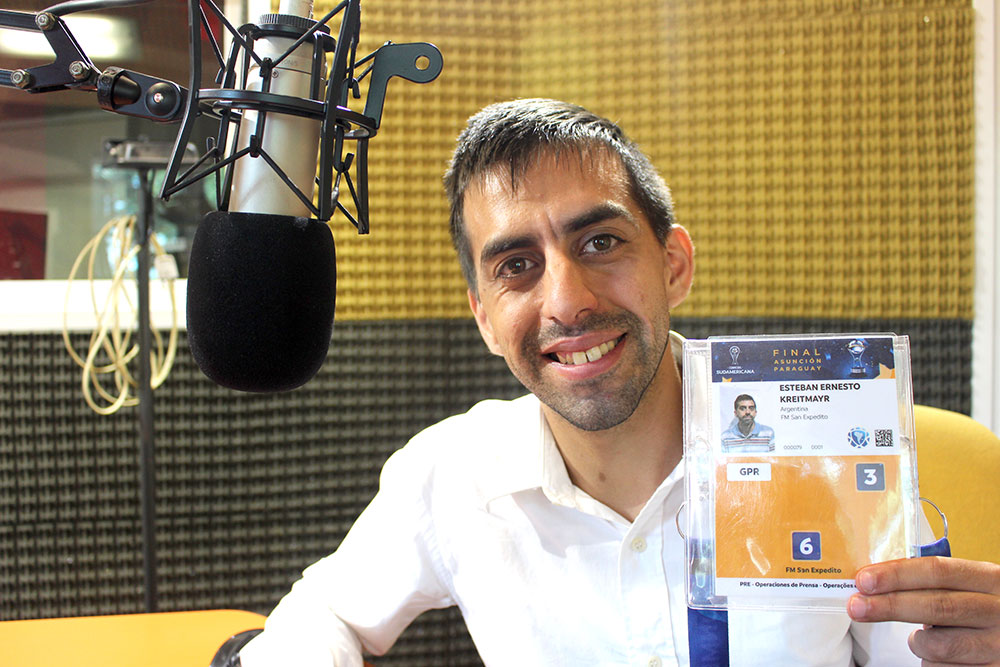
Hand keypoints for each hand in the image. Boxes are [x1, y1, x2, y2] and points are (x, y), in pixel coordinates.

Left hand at [847, 556, 999, 664]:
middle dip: (889, 605)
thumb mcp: (964, 588)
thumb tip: (872, 582)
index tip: (864, 580)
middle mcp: (999, 610)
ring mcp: (998, 645)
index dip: (897, 575)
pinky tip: (940, 657)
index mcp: (990, 579)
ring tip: (920, 637)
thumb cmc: (974, 611)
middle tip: (856, 607)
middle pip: (936, 606)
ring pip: (938, 644)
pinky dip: (931, 663)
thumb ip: (930, 583)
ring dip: (916, 641)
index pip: (939, 571)